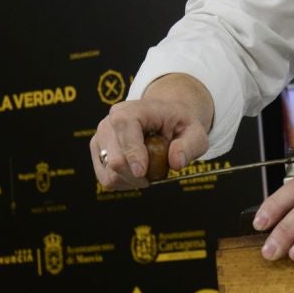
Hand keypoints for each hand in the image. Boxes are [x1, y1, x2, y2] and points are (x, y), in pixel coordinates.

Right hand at [91, 96, 208, 189]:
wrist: (163, 119)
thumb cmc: (178, 124)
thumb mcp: (194, 132)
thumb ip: (189, 146)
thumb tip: (176, 162)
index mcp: (132, 110)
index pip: (125, 130)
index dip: (133, 154)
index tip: (142, 173)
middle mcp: (110, 122)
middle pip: (115, 160)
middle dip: (138, 175)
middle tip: (157, 173)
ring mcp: (101, 138)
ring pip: (110, 174)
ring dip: (132, 181)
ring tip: (149, 171)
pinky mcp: (98, 153)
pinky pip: (107, 179)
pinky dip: (124, 183)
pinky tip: (137, 173)